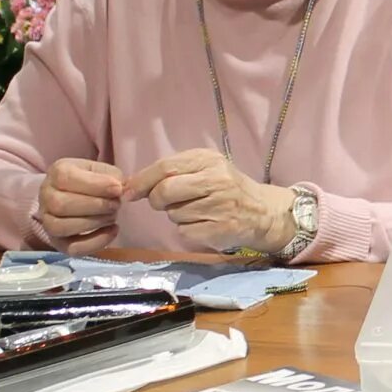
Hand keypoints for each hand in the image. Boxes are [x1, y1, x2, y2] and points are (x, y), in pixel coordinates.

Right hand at [35, 158, 124, 247]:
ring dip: (93, 223)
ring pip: (61, 227)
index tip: (118, 189)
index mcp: (56, 172)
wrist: (77, 197)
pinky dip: (95, 242)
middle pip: (61, 204)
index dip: (94, 185)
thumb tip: (121, 189)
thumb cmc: (92, 181)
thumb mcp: (101, 171)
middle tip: (116, 204)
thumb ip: (112, 177)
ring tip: (112, 216)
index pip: (65, 178)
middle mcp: (46, 196)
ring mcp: (48, 221)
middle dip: (95, 206)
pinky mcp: (58, 242)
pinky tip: (112, 231)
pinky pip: (72, 249)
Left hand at [121, 150, 295, 255]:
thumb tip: (130, 187)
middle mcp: (216, 180)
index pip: (165, 167)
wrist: (263, 212)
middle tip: (165, 203)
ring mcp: (220, 205)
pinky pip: (185, 231)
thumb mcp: (206, 168)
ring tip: (196, 210)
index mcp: (209, 160)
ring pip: (174, 214)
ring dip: (177, 215)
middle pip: (164, 191)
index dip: (141, 181)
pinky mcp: (220, 229)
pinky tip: (203, 223)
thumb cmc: (226, 188)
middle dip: (156, 200)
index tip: (128, 192)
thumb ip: (173, 172)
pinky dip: (188, 229)